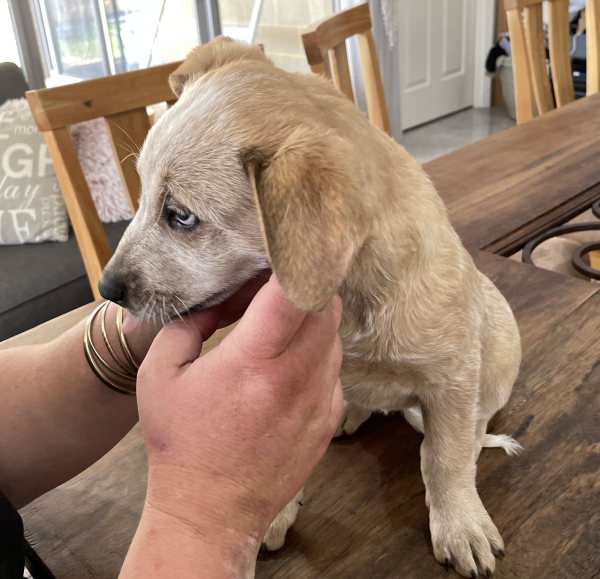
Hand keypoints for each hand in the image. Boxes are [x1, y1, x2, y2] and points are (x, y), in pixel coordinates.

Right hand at [121, 276, 343, 577]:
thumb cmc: (180, 445)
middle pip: (326, 308)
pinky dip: (317, 356)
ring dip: (312, 323)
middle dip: (306, 289)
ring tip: (278, 333)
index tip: (286, 250)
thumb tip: (221, 297)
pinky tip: (287, 369)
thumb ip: (189, 322)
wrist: (209, 511)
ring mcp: (318, 402)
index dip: (295, 263)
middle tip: (279, 290)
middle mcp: (295, 380)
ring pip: (334, 338)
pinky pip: (334, 370)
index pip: (294, 292)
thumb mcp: (161, 374)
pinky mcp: (327, 421)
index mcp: (252, 363)